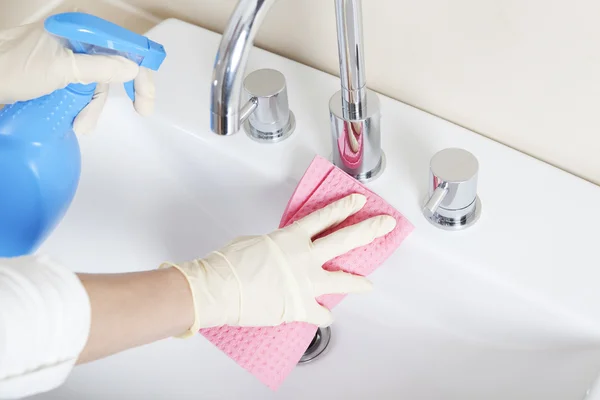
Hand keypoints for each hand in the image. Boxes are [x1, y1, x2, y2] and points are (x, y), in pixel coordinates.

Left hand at [0, 21, 154, 133]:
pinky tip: (78, 121)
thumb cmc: (17, 69)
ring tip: (80, 125)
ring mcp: (73, 54)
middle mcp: (80, 37)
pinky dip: (85, 107)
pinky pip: (87, 88)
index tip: (147, 95)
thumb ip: (101, 68)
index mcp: (81, 27)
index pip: (124, 45)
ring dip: (94, 107)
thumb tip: (133, 69)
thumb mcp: (63, 69)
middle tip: (142, 111)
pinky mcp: (66, 70)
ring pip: (101, 82)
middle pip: (117, 64)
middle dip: (122, 92)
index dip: (141, 69)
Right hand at [163, 194, 395, 335]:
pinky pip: (322, 313)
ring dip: (359, 282)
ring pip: (343, 280)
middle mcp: (305, 257)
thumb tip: (283, 253)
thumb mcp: (256, 242)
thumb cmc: (229, 264)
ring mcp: (306, 283)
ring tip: (369, 284)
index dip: (344, 207)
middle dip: (369, 230)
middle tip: (386, 224)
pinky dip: (323, 315)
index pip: (325, 217)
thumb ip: (278, 245)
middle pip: (345, 239)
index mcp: (292, 237)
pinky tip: (325, 315)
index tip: (359, 201)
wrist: (219, 289)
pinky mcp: (300, 307)